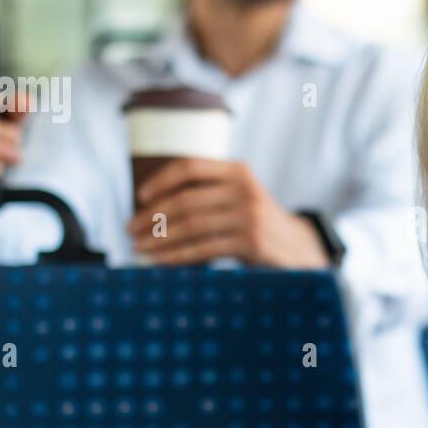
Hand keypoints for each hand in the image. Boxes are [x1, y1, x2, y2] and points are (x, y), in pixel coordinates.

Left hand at [127, 157, 328, 267]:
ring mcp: (249, 216)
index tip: (140, 197)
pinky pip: (203, 249)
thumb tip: (153, 206)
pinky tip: (160, 261)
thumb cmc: (255, 223)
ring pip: (191, 226)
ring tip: (139, 247)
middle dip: (151, 216)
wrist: (297, 248)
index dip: (161, 180)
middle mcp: (244, 189)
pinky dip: (177, 256)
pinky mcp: (250, 242)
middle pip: (186, 200)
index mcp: (238, 171)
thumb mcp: (239, 197)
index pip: (191, 167)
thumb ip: (208, 193)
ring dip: (159, 238)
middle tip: (130, 229)